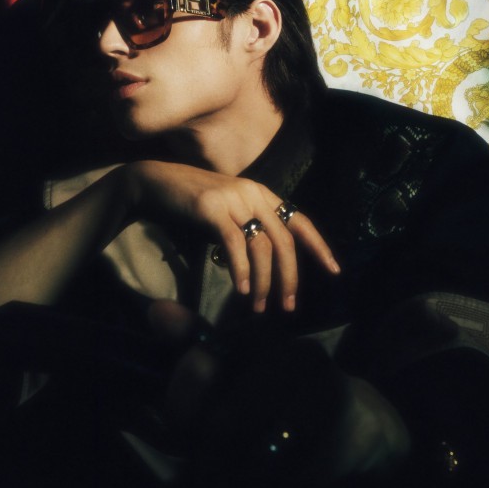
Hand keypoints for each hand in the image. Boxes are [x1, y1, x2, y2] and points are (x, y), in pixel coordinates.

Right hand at [126, 161, 339, 311]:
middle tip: (288, 306)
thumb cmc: (190, 201)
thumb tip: (263, 265)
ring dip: (263, 282)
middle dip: (289, 277)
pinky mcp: (212, 207)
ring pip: (261, 247)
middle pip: (284, 241)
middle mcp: (252, 193)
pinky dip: (240, 270)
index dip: (319, 246)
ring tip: (257, 307)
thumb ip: (247, 228)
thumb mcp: (227, 211)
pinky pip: (234, 244)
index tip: (334, 271)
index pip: (299, 220)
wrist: (153, 181)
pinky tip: (240, 289)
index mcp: (261, 193)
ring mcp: (233, 199)